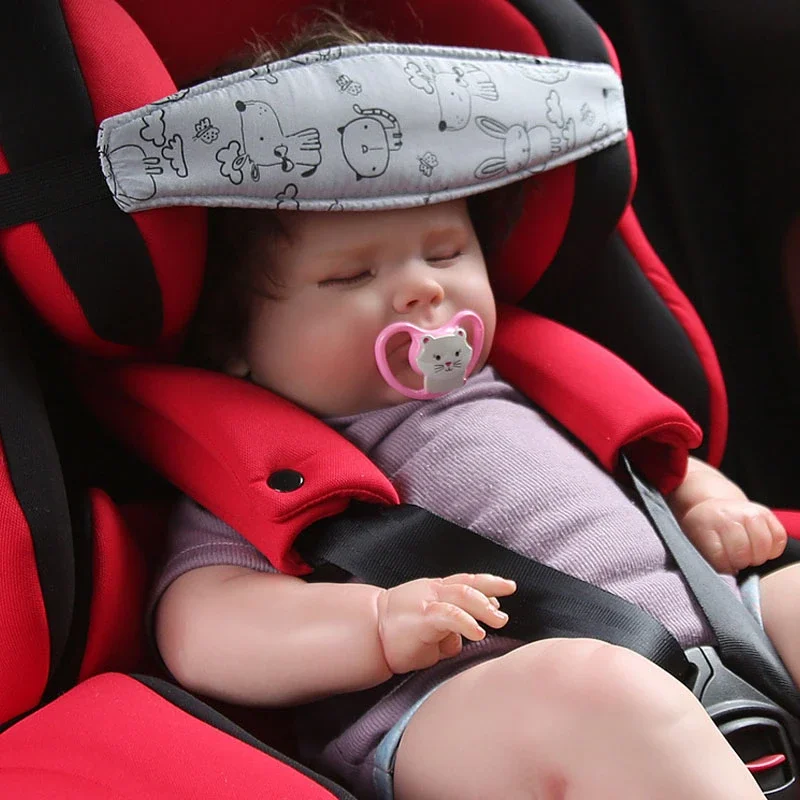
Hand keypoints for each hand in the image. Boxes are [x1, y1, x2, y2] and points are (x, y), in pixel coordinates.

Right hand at [376, 573, 515, 673]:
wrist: (368, 635)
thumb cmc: (397, 635)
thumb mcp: (429, 632)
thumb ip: (447, 632)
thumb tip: (461, 640)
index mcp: (435, 591)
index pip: (465, 582)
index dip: (487, 584)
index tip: (505, 591)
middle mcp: (432, 591)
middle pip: (468, 584)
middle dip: (492, 590)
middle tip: (507, 602)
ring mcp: (427, 602)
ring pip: (462, 594)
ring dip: (483, 606)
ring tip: (498, 619)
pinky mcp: (422, 618)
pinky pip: (449, 616)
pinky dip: (466, 622)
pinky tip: (477, 633)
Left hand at [679, 498, 786, 573]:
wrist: (711, 506)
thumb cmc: (704, 532)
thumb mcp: (695, 544)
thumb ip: (706, 562)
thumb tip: (723, 583)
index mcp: (705, 526)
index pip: (719, 558)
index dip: (724, 569)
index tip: (723, 568)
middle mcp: (728, 517)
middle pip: (742, 554)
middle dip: (739, 564)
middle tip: (735, 561)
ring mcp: (748, 513)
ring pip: (762, 548)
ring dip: (756, 557)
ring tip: (746, 555)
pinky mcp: (766, 514)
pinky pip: (778, 540)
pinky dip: (771, 550)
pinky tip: (758, 548)